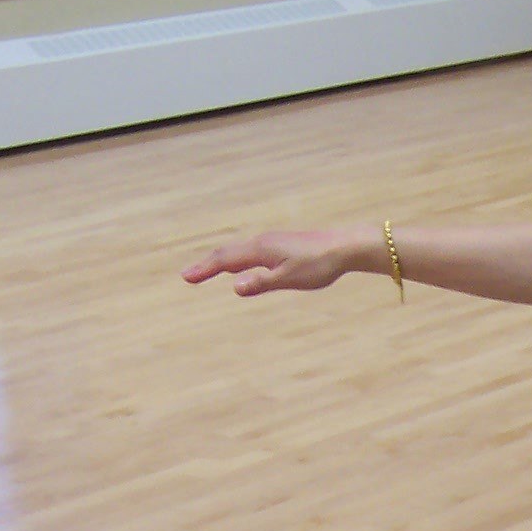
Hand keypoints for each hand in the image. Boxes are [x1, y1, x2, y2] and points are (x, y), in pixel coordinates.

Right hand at [180, 230, 356, 296]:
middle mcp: (262, 243)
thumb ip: (262, 283)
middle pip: (228, 254)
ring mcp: (272, 243)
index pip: (225, 260)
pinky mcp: (282, 246)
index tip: (186, 277)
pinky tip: (241, 267)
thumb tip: (234, 287)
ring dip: (221, 262)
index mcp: (260, 250)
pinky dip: (238, 260)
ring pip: (240, 252)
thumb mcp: (290, 278)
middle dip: (207, 265)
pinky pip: (252, 253)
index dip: (204, 269)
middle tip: (188, 276)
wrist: (345, 246)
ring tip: (207, 271)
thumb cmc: (320, 264)